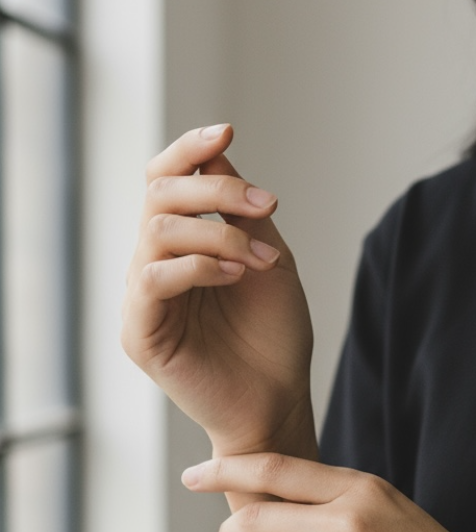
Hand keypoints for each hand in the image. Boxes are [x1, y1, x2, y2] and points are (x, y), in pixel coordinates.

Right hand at [122, 125, 314, 455]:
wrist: (279, 401)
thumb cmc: (274, 336)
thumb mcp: (269, 258)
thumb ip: (241, 212)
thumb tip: (216, 151)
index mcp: (181, 246)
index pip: (164, 181)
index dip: (188, 151)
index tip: (226, 130)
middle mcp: (154, 266)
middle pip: (158, 196)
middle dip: (216, 190)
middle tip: (266, 207)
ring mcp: (144, 300)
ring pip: (157, 231)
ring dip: (218, 233)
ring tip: (259, 260)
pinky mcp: (140, 334)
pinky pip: (152, 279)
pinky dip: (198, 266)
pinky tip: (236, 275)